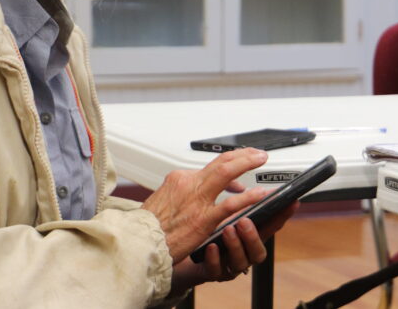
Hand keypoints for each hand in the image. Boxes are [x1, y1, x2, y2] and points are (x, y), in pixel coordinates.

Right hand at [141, 148, 269, 262]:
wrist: (136, 244)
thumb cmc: (147, 228)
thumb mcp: (162, 201)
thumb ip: (180, 194)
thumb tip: (191, 194)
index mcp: (178, 179)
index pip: (209, 167)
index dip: (229, 167)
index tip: (238, 172)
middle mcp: (188, 183)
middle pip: (221, 161)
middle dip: (242, 154)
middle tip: (257, 153)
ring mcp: (196, 200)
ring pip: (227, 172)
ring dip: (247, 163)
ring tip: (261, 160)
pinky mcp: (202, 219)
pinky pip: (230, 204)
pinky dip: (248, 197)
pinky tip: (260, 194)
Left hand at [168, 198, 298, 291]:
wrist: (180, 255)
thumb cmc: (206, 234)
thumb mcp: (221, 217)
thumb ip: (234, 204)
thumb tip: (240, 184)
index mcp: (248, 237)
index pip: (270, 228)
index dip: (282, 217)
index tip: (291, 205)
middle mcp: (243, 253)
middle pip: (256, 250)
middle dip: (253, 235)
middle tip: (245, 220)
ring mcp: (228, 265)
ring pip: (239, 261)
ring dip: (235, 244)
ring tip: (228, 230)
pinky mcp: (211, 272)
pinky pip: (215, 269)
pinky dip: (214, 258)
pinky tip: (210, 248)